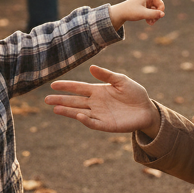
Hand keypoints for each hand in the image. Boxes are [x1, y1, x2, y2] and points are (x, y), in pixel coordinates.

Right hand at [46, 65, 160, 136]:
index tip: (53, 85)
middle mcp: (95, 103)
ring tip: (55, 109)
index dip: (66, 86)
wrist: (147, 110)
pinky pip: (93, 123)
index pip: (78, 88)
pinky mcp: (106, 125)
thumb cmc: (135, 94)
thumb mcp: (121, 80)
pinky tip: (79, 116)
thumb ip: (107, 75)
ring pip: (79, 112)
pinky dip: (86, 120)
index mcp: (98, 91)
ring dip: (68, 111)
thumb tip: (91, 67)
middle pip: (74, 101)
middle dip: (61, 100)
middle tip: (46, 99)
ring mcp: (100, 114)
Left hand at [108, 0, 169, 29]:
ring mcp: (146, 4)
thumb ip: (153, 14)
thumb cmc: (130, 11)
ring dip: (156, 16)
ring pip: (157, 9)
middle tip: (157, 18)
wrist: (120, 14)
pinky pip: (153, 12)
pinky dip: (152, 17)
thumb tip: (163, 14)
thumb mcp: (142, 14)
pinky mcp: (145, 8)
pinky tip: (149, 23)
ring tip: (151, 23)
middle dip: (160, 11)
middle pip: (160, 3)